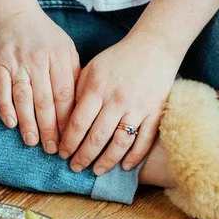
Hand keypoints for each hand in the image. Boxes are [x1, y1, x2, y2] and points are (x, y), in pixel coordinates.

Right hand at [0, 7, 80, 154]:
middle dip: (50, 129)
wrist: (13, 12)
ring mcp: (18, 62)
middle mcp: (39, 60)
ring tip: (33, 142)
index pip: (65, 95)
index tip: (70, 140)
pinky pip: (2, 88)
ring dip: (29, 123)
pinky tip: (11, 123)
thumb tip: (81, 107)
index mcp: (60, 56)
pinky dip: (6, 107)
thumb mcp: (66, 48)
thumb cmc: (44, 35)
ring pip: (24, 98)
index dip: (68, 121)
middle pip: (45, 100)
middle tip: (52, 150)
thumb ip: (73, 75)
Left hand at [58, 31, 179, 175]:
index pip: (79, 122)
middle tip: (75, 168)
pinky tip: (124, 166)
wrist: (153, 47)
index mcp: (98, 87)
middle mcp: (117, 99)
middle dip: (83, 156)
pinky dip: (134, 157)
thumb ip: (79, 91)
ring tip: (96, 171)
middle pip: (97, 137)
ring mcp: (138, 107)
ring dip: (106, 161)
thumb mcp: (93, 68)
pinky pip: (144, 140)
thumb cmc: (119, 58)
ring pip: (119, 143)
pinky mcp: (155, 112)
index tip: (62, 153)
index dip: (69, 142)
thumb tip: (66, 119)